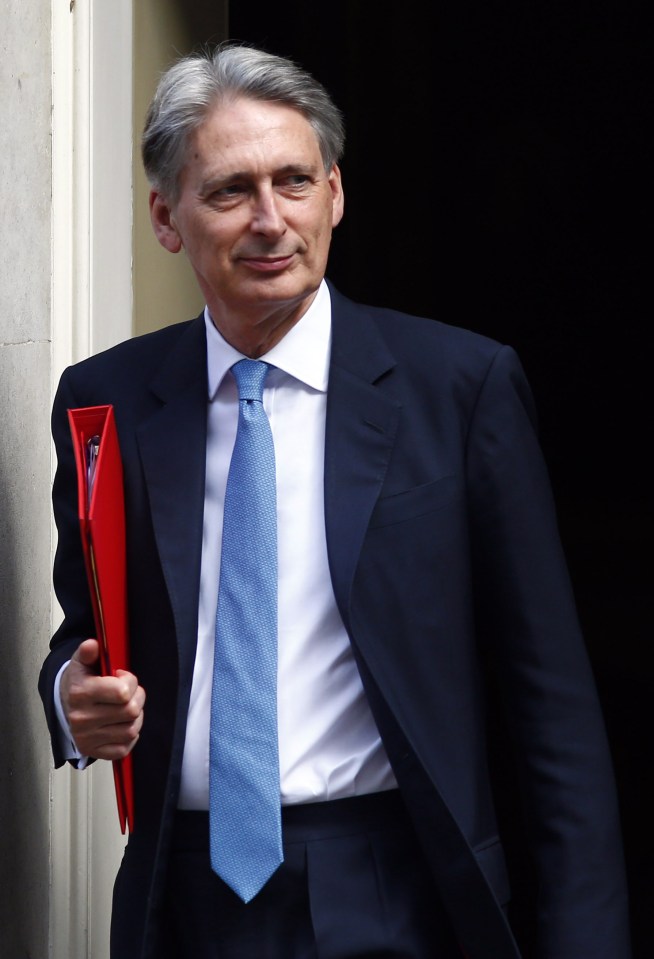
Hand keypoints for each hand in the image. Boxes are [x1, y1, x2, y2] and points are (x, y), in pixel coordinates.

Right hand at [60, 638, 145, 760]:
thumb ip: (89, 652)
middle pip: (131, 711)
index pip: (123, 692)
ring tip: (126, 708)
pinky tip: (121, 724)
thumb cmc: (81, 682)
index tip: (122, 678)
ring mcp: (87, 738)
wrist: (65, 705)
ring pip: (131, 730)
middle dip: (137, 698)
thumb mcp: (82, 662)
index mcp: (80, 693)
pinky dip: (129, 736)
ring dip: (135, 718)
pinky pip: (125, 748)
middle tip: (129, 694)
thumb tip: (92, 645)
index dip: (130, 682)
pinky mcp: (93, 752)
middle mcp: (81, 719)